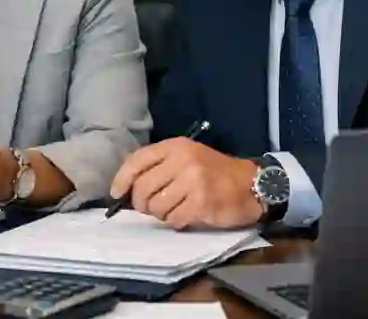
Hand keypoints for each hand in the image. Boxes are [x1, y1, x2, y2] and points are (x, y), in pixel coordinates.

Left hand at [110, 138, 262, 229]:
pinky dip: (175, 222)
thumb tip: (127, 188)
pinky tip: (185, 216)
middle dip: (141, 204)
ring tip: (172, 210)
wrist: (251, 184)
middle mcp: (182, 161)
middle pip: (142, 188)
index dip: (121, 180)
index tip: (116, 194)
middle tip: (150, 208)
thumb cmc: (213, 172)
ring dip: (160, 214)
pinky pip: (173, 219)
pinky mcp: (202, 203)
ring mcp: (193, 182)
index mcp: (175, 147)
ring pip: (156, 206)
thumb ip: (159, 166)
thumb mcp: (186, 157)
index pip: (137, 161)